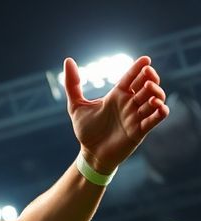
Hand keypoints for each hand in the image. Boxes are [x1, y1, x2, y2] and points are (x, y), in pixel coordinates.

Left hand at [64, 55, 168, 173]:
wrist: (90, 154)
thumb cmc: (86, 130)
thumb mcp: (76, 106)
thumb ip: (72, 85)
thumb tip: (68, 60)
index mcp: (117, 95)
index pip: (131, 77)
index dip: (139, 68)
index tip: (145, 60)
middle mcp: (129, 104)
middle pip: (147, 85)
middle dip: (151, 78)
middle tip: (147, 75)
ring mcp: (136, 117)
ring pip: (154, 100)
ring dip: (156, 93)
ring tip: (150, 92)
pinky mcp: (139, 131)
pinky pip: (155, 119)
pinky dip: (160, 112)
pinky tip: (159, 107)